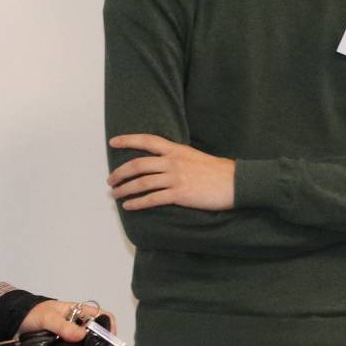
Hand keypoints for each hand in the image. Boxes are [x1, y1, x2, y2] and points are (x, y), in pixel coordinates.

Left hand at [19, 298, 101, 342]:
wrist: (13, 323)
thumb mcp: (47, 317)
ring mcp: (69, 339)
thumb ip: (63, 326)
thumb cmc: (32, 313)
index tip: (109, 342)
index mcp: (78, 312)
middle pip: (94, 338)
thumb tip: (81, 335)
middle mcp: (76, 326)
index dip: (109, 327)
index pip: (101, 316)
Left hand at [109, 134, 234, 210]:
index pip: (147, 140)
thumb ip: (177, 158)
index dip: (128, 140)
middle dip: (120, 173)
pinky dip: (137, 202)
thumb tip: (161, 163)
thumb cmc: (217, 171)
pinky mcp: (180, 194)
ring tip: (115, 194)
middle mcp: (173, 162)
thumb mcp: (194, 157)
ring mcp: (176, 178)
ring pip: (141, 182)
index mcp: (176, 150)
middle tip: (110, 180)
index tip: (113, 141)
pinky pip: (152, 199)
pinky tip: (129, 206)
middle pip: (138, 165)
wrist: (235, 182)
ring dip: (124, 189)